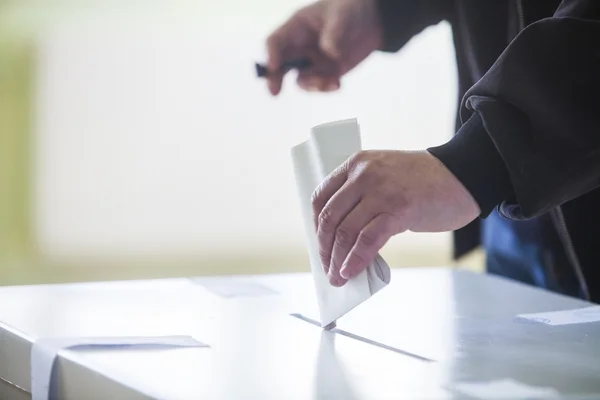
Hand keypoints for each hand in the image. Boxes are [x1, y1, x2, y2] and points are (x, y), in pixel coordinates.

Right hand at [265, 0, 382, 94]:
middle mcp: (300, 47)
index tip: (274, 67)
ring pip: (301, 79)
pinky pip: (320, 85)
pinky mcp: (325, 73)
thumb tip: (329, 52)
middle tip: (274, 92)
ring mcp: (311, 62)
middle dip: (275, 78)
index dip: (271, 54)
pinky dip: (327, 88)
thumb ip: (335, 31)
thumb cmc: (350, 9)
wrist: (370, 22)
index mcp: (297, 27)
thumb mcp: (343, 14)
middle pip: (280, 64)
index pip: (276, 41)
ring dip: (312, 85)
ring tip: (332, 82)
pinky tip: (338, 84)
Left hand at [311, 150, 479, 285]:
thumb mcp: (384, 176)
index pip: (321, 196)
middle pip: (330, 217)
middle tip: (326, 267)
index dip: (316, 225)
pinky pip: (368, 240)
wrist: (463, 175)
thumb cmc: (424, 182)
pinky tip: (351, 271)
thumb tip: (342, 236)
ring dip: (337, 260)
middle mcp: (364, 174)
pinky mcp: (399, 209)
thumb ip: (362, 196)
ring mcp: (381, 191)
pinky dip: (355, 259)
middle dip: (324, 248)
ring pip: (346, 231)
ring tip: (337, 277)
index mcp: (356, 163)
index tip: (320, 244)